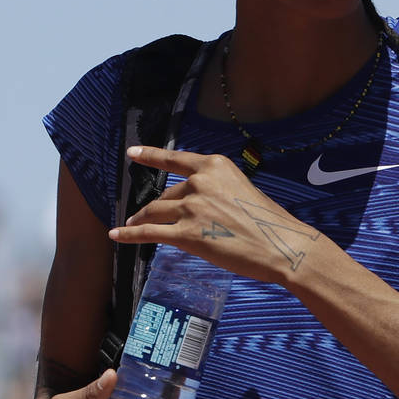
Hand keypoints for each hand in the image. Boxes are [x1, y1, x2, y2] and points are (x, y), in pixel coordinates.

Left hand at [109, 145, 322, 282]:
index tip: (132, 153)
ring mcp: (192, 207)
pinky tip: (117, 236)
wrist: (282, 245)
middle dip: (157, 206)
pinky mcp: (187, 234)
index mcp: (214, 166)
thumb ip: (216, 191)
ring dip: (140, 219)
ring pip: (154, 212)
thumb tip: (194, 203)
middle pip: (166, 194)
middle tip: (146, 216)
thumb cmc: (269, 223)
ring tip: (130, 225)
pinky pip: (150, 232)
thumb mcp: (242, 190)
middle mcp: (200, 182)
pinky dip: (130, 234)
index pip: (174, 159)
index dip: (150, 155)